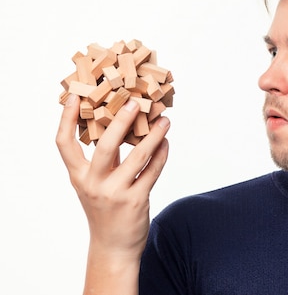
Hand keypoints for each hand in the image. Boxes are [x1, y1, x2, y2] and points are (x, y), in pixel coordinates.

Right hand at [56, 94, 169, 266]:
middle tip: (134, 102)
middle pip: (105, 145)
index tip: (73, 96)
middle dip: (121, 120)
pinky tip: (166, 142)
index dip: (66, 119)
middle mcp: (94, 183)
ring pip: (138, 156)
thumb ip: (104, 160)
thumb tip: (120, 126)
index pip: (65, 144)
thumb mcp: (95, 184)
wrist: (113, 247)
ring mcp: (115, 192)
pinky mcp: (136, 200)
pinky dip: (161, 154)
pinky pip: (153, 171)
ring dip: (154, 135)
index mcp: (79, 176)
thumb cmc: (105, 209)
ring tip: (164, 120)